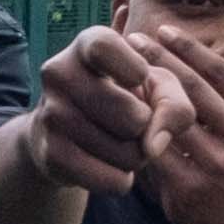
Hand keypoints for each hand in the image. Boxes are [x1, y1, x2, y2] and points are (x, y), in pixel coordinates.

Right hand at [5, 27, 183, 200]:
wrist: (65, 131)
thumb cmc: (124, 97)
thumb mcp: (157, 87)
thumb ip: (174, 105)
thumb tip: (152, 146)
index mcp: (86, 43)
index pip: (106, 48)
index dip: (133, 70)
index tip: (139, 79)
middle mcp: (59, 73)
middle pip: (134, 117)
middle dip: (146, 129)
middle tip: (132, 122)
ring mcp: (51, 114)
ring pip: (126, 154)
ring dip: (135, 157)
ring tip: (119, 142)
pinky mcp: (50, 154)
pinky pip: (110, 179)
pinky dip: (121, 178)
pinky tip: (108, 165)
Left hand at [125, 26, 223, 223]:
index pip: (223, 74)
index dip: (190, 50)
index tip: (166, 33)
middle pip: (191, 88)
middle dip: (158, 59)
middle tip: (131, 38)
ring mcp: (215, 166)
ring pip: (170, 118)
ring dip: (142, 92)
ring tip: (119, 72)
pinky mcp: (189, 192)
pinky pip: (156, 156)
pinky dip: (138, 136)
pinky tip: (118, 120)